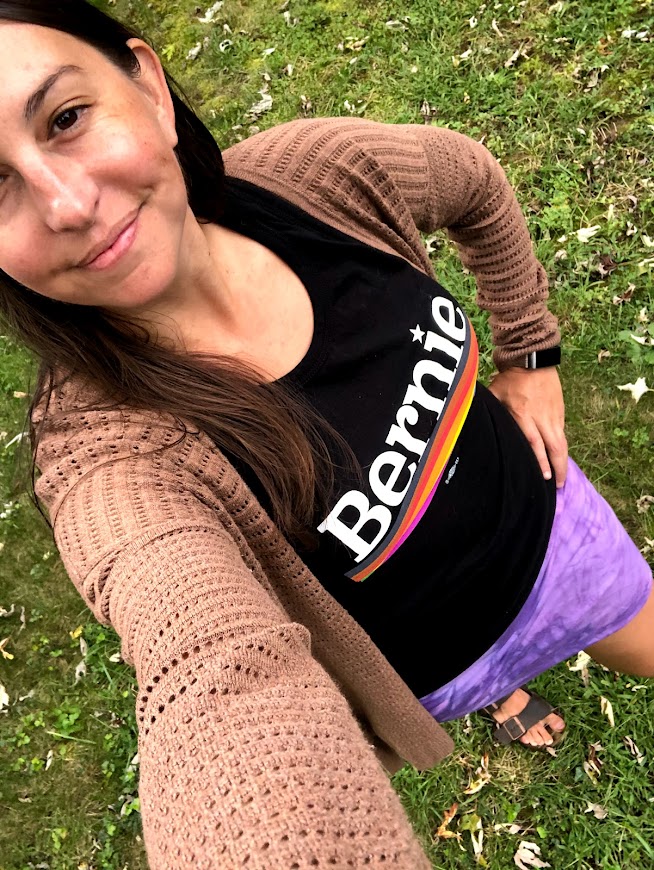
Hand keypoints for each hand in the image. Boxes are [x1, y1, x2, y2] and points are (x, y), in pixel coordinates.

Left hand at [488, 366, 567, 487]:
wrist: (533, 357)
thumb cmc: (510, 377)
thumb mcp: (495, 394)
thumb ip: (492, 411)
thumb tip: (479, 423)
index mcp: (524, 414)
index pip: (534, 442)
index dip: (540, 460)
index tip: (544, 476)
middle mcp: (542, 417)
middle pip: (554, 447)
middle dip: (558, 467)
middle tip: (559, 486)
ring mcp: (554, 414)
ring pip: (562, 442)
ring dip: (563, 461)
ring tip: (563, 477)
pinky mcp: (560, 411)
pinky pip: (562, 433)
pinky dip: (562, 447)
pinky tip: (560, 458)